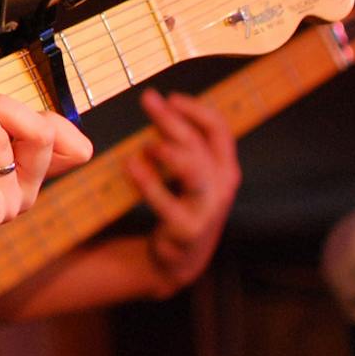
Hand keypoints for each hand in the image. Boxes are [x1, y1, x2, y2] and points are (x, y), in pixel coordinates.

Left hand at [130, 91, 238, 291]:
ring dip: (171, 152)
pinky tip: (130, 165)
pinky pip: (167, 203)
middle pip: (200, 145)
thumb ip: (182, 143)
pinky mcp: (186, 228)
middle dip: (173, 120)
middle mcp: (221, 186)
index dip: (196, 110)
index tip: (171, 98)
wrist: (179, 258)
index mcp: (224, 167)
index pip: (220, 129)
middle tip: (148, 100)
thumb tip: (159, 103)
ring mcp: (206, 208)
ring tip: (148, 142)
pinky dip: (148, 183)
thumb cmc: (183, 204)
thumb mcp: (190, 173)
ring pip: (194, 171)